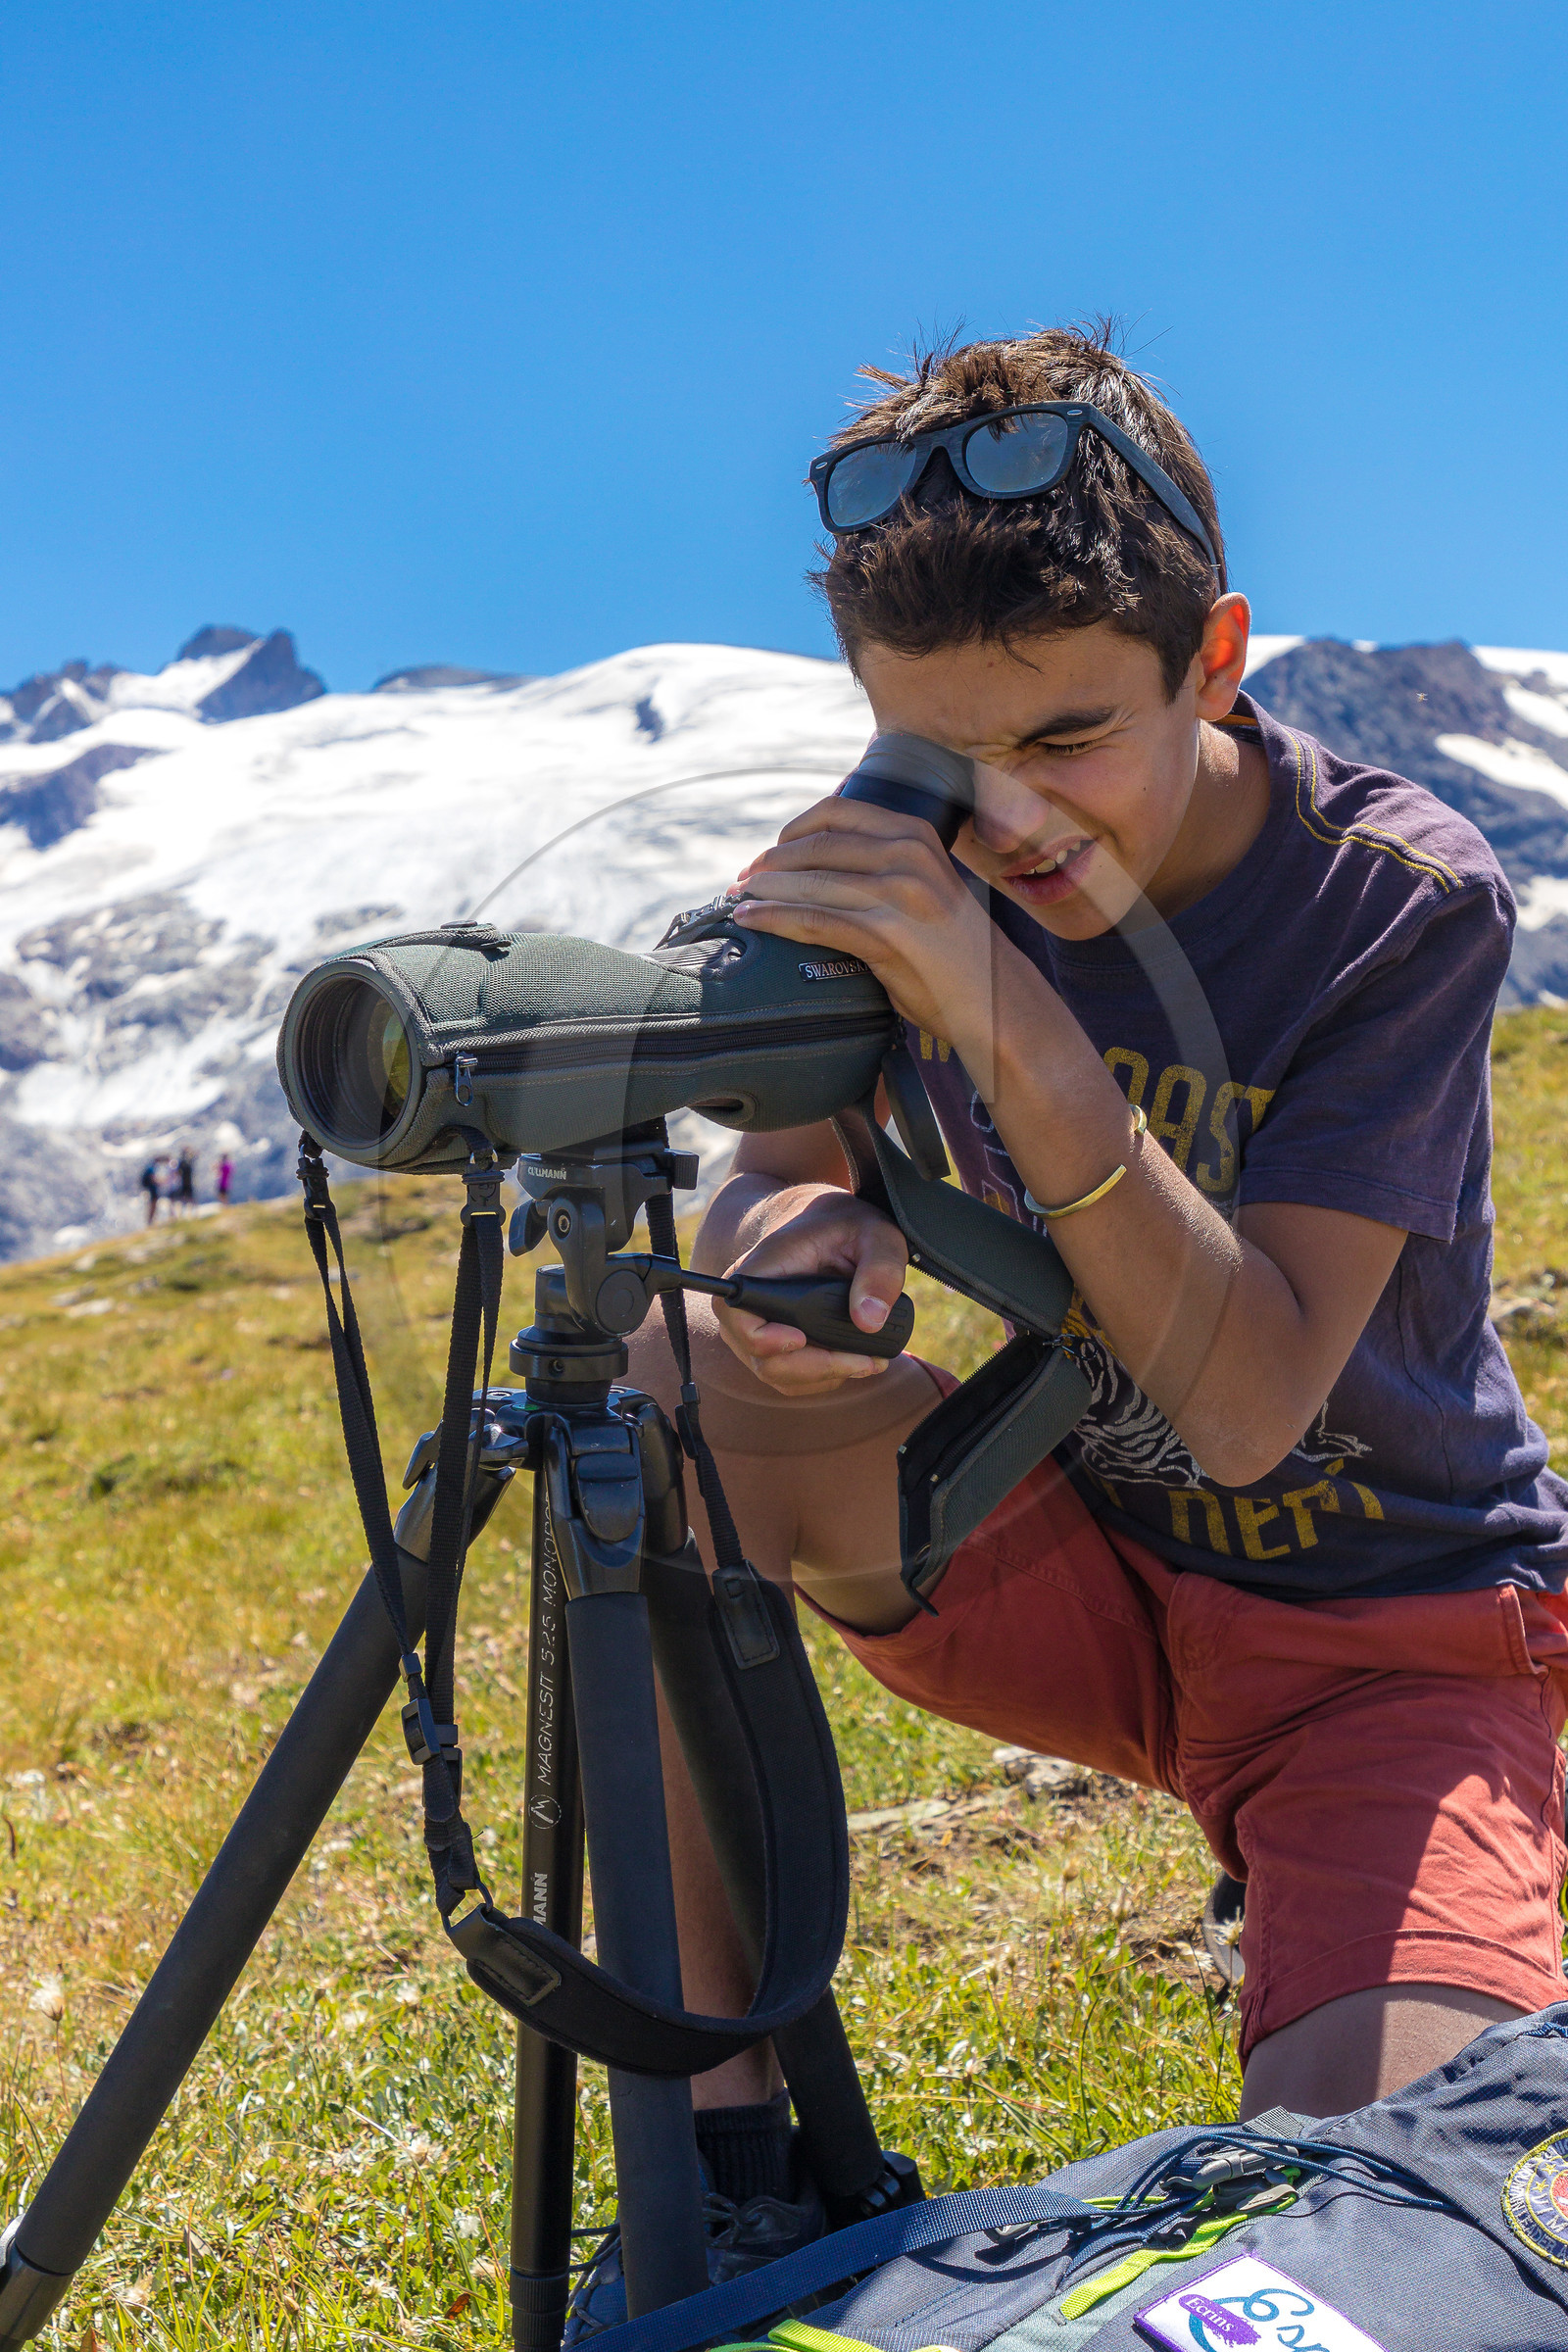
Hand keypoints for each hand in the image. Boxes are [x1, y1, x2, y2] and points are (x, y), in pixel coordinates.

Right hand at [713, 1182, 909, 1396]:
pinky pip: (789, 1378)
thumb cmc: (845, 1225)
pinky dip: (823, 1378)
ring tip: (870, 1360)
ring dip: (825, 1376)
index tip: (802, 1338)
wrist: (827, 1223)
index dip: (765, 1339)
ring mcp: (759, 1328)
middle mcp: (750, 1303)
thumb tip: (869, 1322)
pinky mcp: (774, 1345)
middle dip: (817, 1368)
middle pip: (762, 1358)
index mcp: (761, 1268)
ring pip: (777, 1374)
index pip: (739, 1316)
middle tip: (866, 1360)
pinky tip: (854, 1361)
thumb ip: (880, 1270)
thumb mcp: (876, 1234)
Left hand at [732, 797, 997, 1056]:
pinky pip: (813, 920)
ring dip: (763, 892)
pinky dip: (773, 918)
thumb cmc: (952, 953)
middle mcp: (907, 855)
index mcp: (915, 835)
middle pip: (815, 847)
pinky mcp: (886, 934)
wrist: (994, 1001)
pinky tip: (749, 921)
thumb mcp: (924, 889)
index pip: (836, 812)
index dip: (792, 830)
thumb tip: (818, 867)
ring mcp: (898, 893)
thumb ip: (883, 869)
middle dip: (769, 864)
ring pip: (809, 883)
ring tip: (737, 902)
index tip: (768, 853)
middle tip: (742, 883)